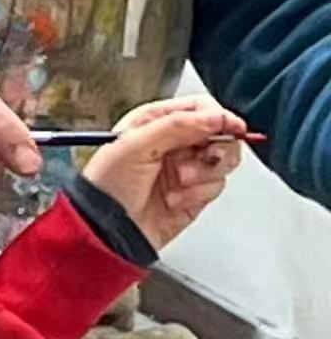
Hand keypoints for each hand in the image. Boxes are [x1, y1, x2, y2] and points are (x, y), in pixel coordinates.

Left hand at [83, 95, 245, 251]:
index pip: (200, 108)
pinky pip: (215, 186)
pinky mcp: (194, 194)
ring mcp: (185, 169)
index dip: (219, 116)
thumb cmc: (106, 184)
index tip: (232, 126)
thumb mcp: (136, 145)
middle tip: (206, 156)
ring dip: (204, 173)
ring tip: (179, 180)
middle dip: (215, 147)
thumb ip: (177, 126)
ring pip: (222, 161)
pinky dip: (198, 194)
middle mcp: (173, 142)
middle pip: (219, 133)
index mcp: (156, 121)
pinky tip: (175, 199)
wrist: (107, 230)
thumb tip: (214, 116)